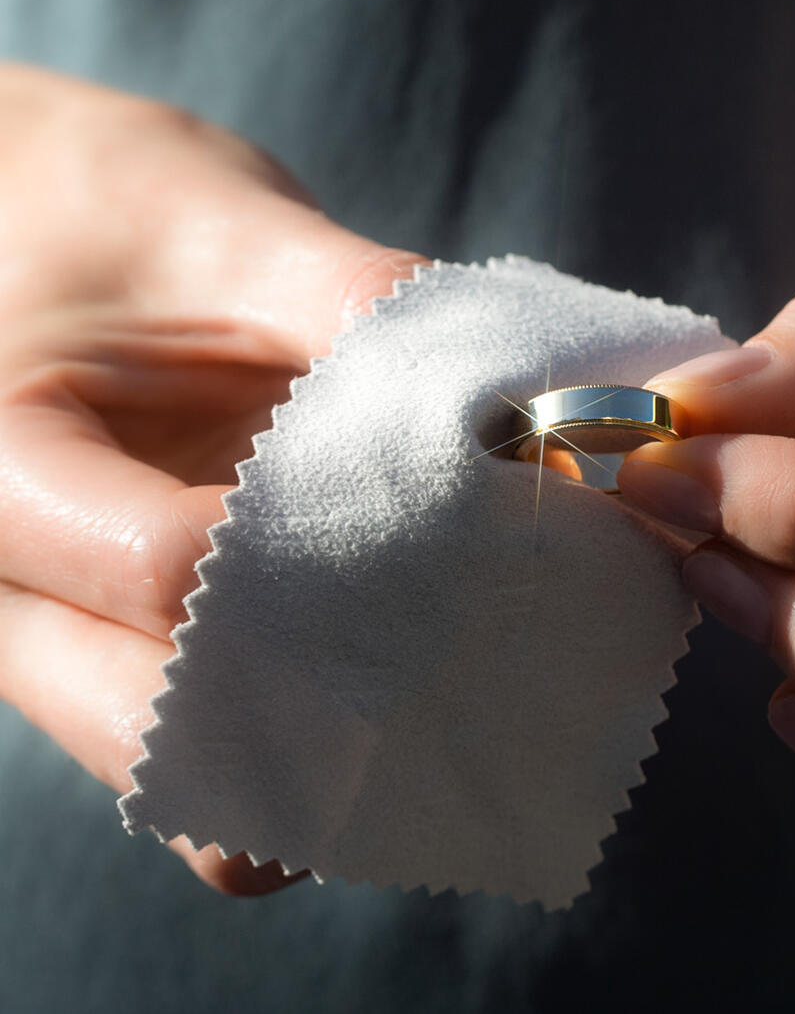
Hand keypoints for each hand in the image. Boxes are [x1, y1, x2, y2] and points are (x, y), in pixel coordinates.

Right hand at [0, 64, 422, 892]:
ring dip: (350, 758)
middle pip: (191, 753)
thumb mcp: (216, 225)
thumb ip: (361, 309)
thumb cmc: (96, 211)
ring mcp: (74, 660)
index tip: (494, 506)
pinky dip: (336, 753)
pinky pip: (238, 776)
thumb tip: (525, 411)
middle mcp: (15, 610)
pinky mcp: (137, 671)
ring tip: (469, 659)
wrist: (18, 228)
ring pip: (217, 802)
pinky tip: (426, 664)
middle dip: (355, 705)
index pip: (181, 574)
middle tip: (494, 629)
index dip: (355, 553)